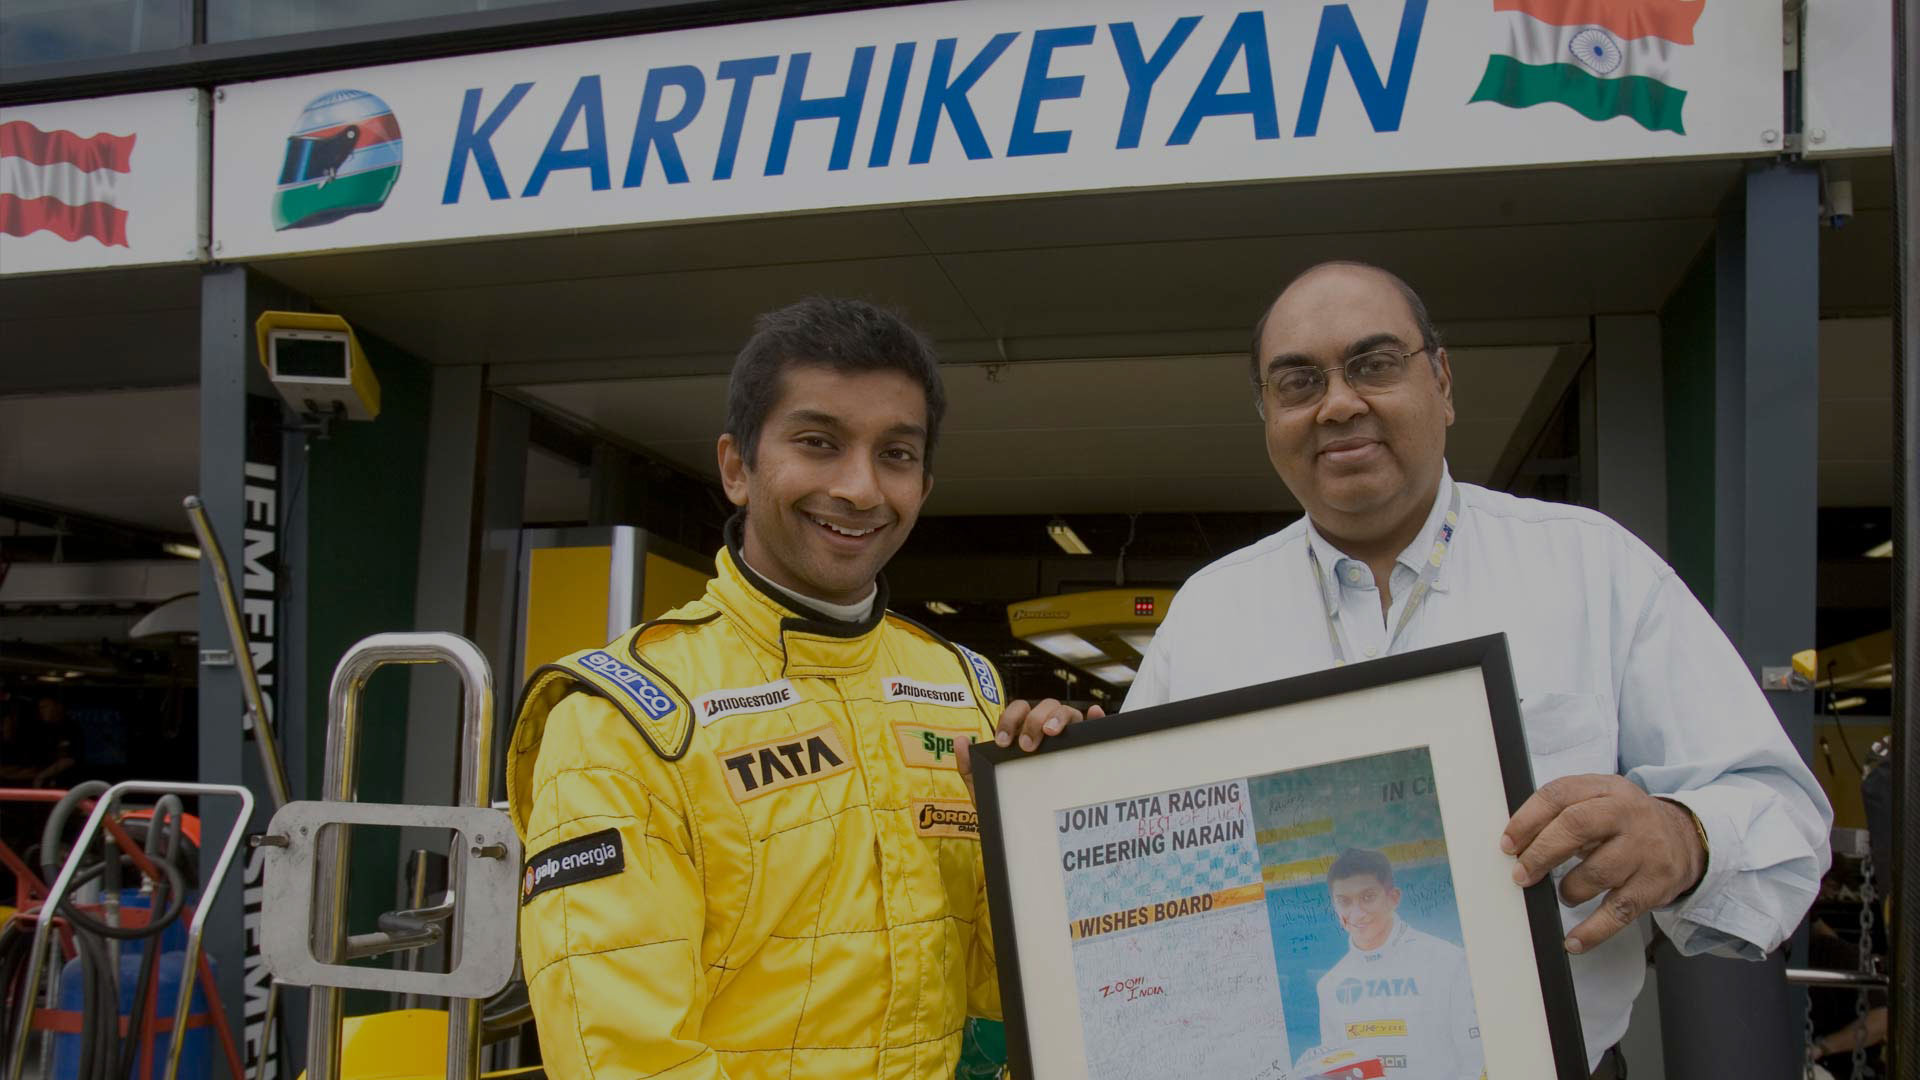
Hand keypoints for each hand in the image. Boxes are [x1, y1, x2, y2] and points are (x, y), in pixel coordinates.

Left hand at [956, 699, 1104, 801]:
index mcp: (1022, 731)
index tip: (1004, 742)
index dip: (1010, 719)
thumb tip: (960, 740)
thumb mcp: (984, 787)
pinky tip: (1097, 714)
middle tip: (1026, 746)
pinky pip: (1093, 729)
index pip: (1018, 711)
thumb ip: (968, 765)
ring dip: (1059, 717)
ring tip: (1052, 733)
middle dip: (1034, 720)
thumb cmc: (1007, 803)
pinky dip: (1096, 718)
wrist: (1026, 834)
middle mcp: (1044, 730)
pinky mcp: (1083, 751)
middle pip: (1044, 707)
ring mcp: (1066, 739)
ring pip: (1068, 712)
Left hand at [1501, 774, 1705, 953]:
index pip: (1559, 795)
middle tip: (1521, 874)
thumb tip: (1516, 844)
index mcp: (1605, 788)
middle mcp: (1627, 814)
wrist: (1685, 839)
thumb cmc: (1625, 823)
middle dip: (1541, 852)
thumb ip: (1561, 814)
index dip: (1527, 820)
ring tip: (1564, 894)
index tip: (1508, 844)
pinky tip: (1574, 941)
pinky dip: (1593, 931)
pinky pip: (1619, 912)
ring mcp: (1644, 850)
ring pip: (1597, 872)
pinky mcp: (1655, 885)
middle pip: (1576, 825)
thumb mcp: (1598, 801)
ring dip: (1569, 890)